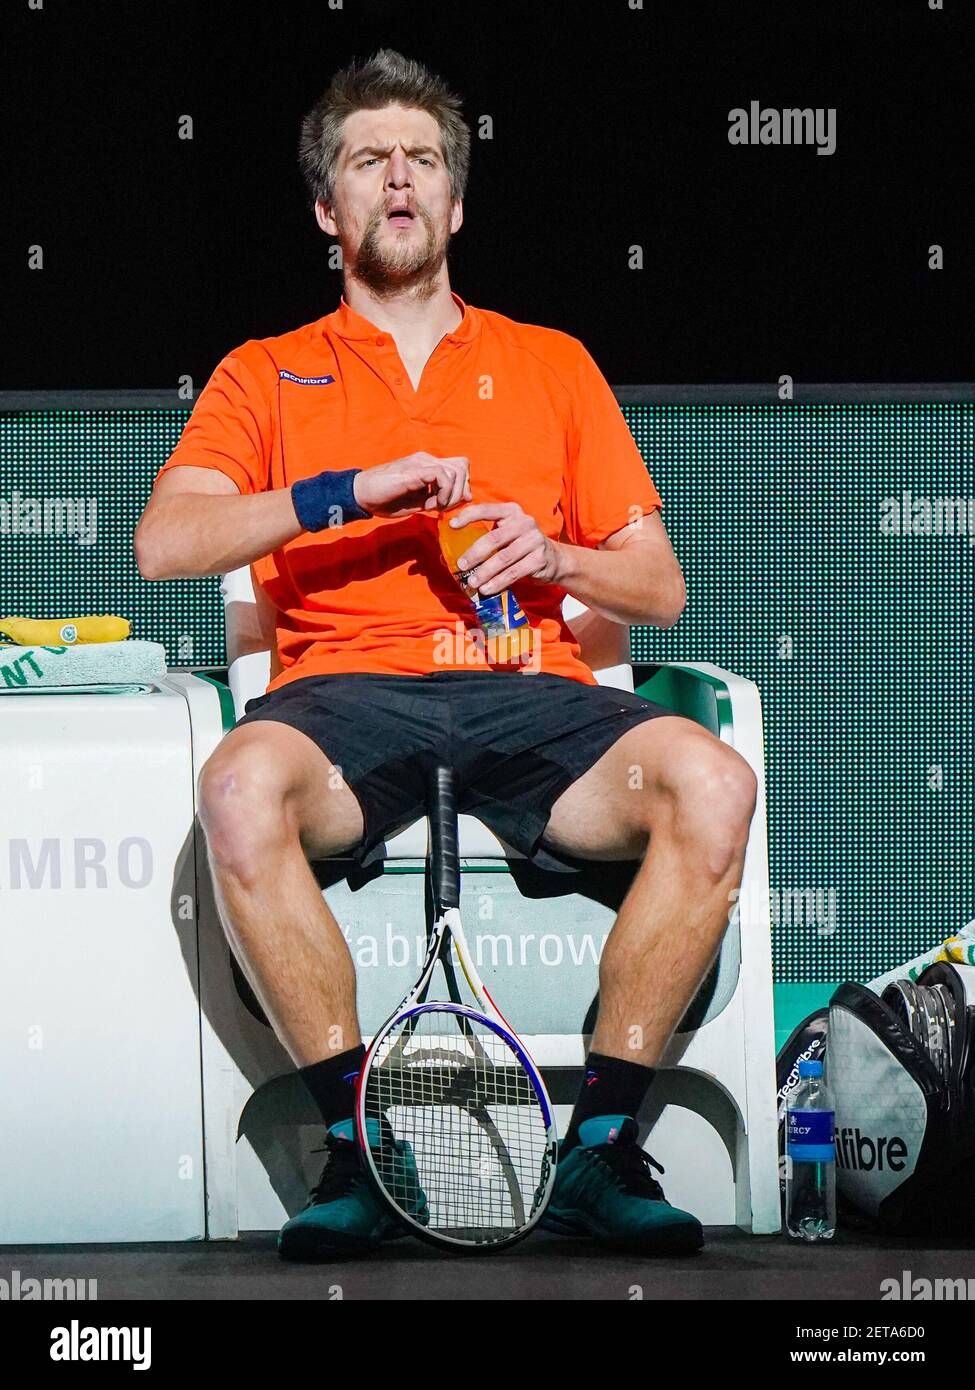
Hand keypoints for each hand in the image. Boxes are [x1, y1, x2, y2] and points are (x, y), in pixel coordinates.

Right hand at [353, 453, 470, 517]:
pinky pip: (442, 475)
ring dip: (452, 495)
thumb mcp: (420, 502)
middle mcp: (427, 459)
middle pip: (462, 466)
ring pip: (456, 471)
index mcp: (428, 465)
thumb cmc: (387, 499)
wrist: (362, 495)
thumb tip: (464, 498)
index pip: (459, 466)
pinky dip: (444, 493)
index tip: (451, 504)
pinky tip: (434, 505)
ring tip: (437, 507)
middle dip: (460, 491)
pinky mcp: (414, 470)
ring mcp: (421, 462)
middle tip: (446, 507)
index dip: (462, 485)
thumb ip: (440, 498)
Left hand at [447, 502, 563, 593]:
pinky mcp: (540, 559)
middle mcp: (525, 522)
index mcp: (511, 511)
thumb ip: (480, 541)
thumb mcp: (504, 537)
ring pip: (504, 558)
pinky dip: (499, 582)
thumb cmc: (519, 546)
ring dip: (485, 572)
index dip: (468, 516)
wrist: (554, 559)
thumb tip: (446, 558)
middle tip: (461, 566)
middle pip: (494, 538)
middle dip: (475, 553)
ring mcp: (534, 540)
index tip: (452, 526)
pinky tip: (487, 589)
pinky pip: (515, 572)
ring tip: (472, 583)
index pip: (487, 509)